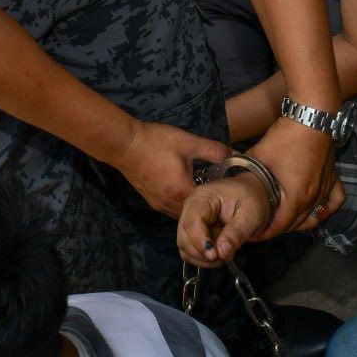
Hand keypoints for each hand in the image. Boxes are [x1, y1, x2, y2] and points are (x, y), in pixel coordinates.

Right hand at [112, 120, 229, 216]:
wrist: (124, 143)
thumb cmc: (155, 142)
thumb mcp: (188, 142)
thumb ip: (213, 150)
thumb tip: (232, 154)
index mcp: (181, 191)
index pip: (207, 207)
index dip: (218, 202)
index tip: (227, 193)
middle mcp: (168, 203)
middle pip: (194, 215)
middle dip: (206, 208)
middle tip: (218, 197)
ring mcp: (158, 203)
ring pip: (181, 214)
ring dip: (192, 207)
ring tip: (203, 194)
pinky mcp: (151, 199)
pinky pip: (171, 209)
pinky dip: (180, 203)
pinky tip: (185, 190)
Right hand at [177, 173, 269, 266]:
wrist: (253, 196)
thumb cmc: (252, 200)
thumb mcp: (251, 215)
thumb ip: (236, 233)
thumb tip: (222, 252)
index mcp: (204, 197)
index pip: (193, 222)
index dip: (201, 242)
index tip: (215, 255)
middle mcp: (191, 208)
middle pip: (184, 238)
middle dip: (204, 253)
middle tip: (226, 255)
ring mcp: (189, 220)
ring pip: (185, 247)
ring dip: (204, 258)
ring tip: (225, 252)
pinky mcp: (192, 232)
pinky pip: (190, 251)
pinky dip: (203, 258)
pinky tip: (219, 252)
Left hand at [247, 117, 342, 237]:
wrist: (311, 118)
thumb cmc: (285, 138)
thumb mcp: (259, 157)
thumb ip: (247, 172)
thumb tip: (235, 181)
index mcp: (295, 198)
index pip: (279, 227)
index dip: (264, 233)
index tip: (253, 234)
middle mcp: (313, 198)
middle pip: (295, 224)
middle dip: (278, 228)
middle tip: (263, 226)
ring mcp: (325, 189)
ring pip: (314, 216)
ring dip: (298, 222)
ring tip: (283, 220)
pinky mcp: (333, 178)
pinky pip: (334, 202)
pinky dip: (326, 209)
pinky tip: (317, 209)